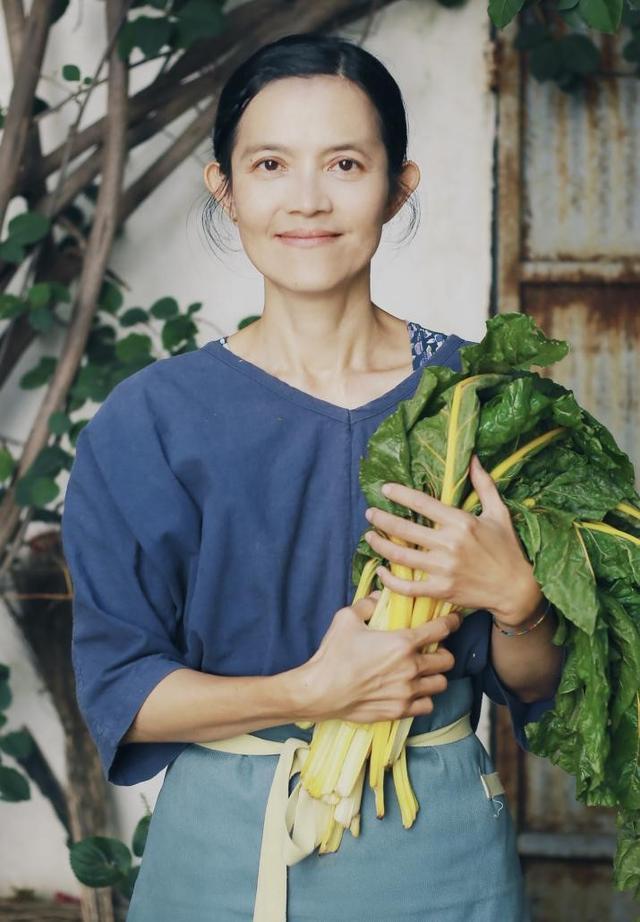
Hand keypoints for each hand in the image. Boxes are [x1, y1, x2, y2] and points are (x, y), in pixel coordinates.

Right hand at [300, 592, 460, 722]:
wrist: (321, 691)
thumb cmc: (334, 654)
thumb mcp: (346, 618)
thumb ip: (367, 604)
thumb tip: (378, 596)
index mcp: (402, 643)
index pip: (440, 630)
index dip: (451, 622)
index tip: (453, 620)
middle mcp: (411, 668)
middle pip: (447, 660)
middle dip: (443, 652)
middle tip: (433, 650)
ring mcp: (407, 692)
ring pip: (440, 683)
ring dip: (435, 675)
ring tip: (425, 672)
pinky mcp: (400, 710)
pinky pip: (427, 705)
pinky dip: (424, 698)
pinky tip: (414, 691)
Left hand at [363, 454, 542, 627]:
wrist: (516, 588)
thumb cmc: (507, 548)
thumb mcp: (499, 513)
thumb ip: (484, 484)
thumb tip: (473, 457)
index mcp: (461, 522)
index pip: (423, 503)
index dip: (400, 494)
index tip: (385, 489)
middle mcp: (449, 544)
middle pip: (405, 529)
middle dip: (382, 519)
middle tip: (370, 512)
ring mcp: (443, 569)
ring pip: (401, 557)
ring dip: (380, 545)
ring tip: (369, 536)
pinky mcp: (441, 590)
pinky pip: (408, 587)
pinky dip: (390, 581)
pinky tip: (381, 571)